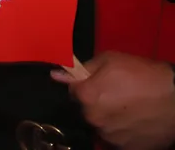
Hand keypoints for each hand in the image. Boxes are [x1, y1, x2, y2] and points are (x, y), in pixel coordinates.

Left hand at [51, 52, 174, 149]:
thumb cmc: (144, 74)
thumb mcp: (111, 60)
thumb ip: (82, 68)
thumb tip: (57, 74)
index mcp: (87, 96)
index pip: (73, 91)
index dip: (85, 85)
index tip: (99, 84)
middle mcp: (94, 118)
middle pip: (87, 110)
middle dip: (97, 103)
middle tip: (118, 96)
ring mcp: (110, 136)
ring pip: (102, 126)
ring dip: (110, 118)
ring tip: (130, 109)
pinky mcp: (126, 148)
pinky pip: (117, 139)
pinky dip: (123, 132)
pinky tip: (136, 121)